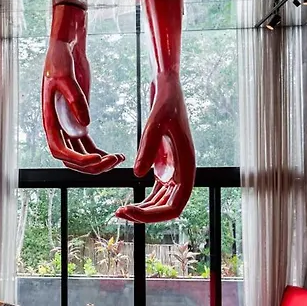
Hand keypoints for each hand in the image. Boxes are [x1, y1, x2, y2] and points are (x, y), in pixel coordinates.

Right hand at [42, 5, 123, 173]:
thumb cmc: (60, 60)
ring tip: (118, 159)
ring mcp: (69, 126)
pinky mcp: (79, 121)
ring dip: (97, 162)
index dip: (75, 160)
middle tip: (112, 161)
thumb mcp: (66, 76)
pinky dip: (100, 153)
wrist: (65, 49)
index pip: (59, 150)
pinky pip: (88, 146)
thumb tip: (86, 124)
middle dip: (90, 165)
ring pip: (81, 155)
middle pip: (71, 159)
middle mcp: (58, 127)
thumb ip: (75, 100)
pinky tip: (116, 154)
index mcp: (50, 120)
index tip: (95, 159)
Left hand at [115, 71, 195, 221]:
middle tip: (119, 213)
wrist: (169, 90)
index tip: (130, 211)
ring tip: (120, 211)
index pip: (175, 206)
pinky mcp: (167, 166)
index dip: (153, 215)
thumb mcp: (154, 124)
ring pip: (162, 203)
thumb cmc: (166, 104)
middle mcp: (184, 173)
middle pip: (168, 209)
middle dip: (144, 215)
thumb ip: (148, 149)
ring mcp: (176, 171)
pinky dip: (145, 201)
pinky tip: (128, 202)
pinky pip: (158, 192)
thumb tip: (137, 176)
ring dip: (143, 210)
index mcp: (187, 167)